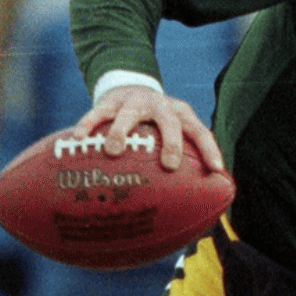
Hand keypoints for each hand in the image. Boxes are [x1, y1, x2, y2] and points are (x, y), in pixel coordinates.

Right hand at [72, 84, 225, 172]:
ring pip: (129, 113)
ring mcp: (135, 101)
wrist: (130, 86)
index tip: (216, 170)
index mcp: (180, 115)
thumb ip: (180, 162)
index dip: (210, 149)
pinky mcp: (111, 100)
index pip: (200, 130)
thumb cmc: (155, 126)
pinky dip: (88, 123)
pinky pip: (98, 111)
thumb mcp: (170, 133)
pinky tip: (79, 138)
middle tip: (169, 165)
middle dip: (171, 142)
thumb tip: (193, 209)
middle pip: (170, 121)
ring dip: (122, 131)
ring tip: (113, 151)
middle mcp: (161, 106)